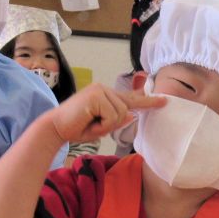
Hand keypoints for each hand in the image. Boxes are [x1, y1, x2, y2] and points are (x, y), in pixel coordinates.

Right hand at [50, 84, 164, 143]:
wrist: (55, 128)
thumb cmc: (76, 128)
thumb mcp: (101, 127)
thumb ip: (117, 121)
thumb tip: (131, 115)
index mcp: (106, 95)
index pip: (130, 99)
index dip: (148, 101)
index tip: (163, 100)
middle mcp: (104, 89)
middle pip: (127, 110)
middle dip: (111, 124)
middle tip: (92, 125)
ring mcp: (100, 90)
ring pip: (120, 113)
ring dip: (106, 125)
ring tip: (90, 123)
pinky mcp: (96, 95)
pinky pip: (112, 116)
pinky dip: (102, 124)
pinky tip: (88, 120)